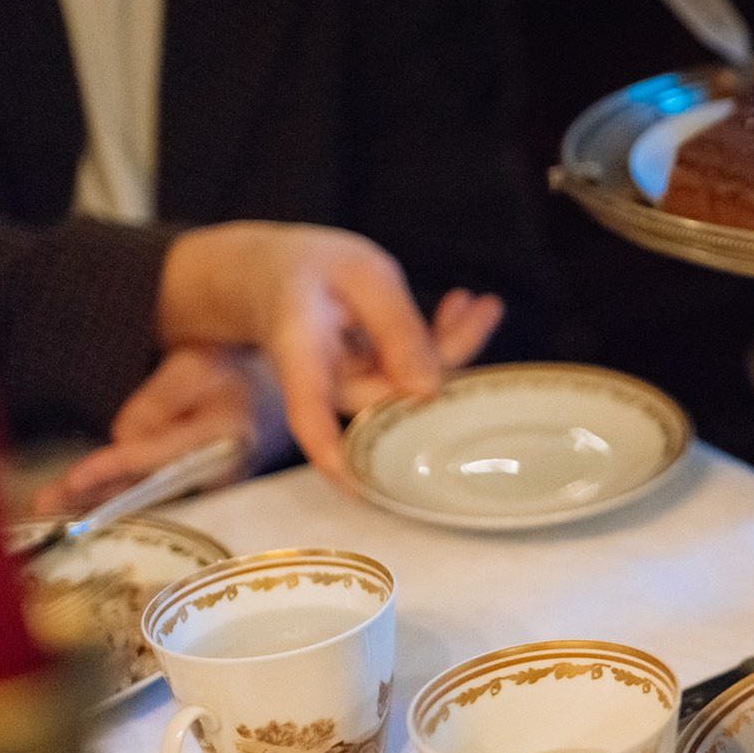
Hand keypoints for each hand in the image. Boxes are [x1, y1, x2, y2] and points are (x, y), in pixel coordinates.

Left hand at [30, 346, 279, 515]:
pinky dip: (110, 500)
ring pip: (144, 500)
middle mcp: (220, 474)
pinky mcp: (192, 493)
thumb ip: (157, 402)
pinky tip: (75, 507)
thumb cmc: (224, 374)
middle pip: (147, 490)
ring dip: (95, 503)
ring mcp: (206, 489)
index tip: (75, 479)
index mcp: (227, 438)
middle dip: (96, 497)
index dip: (117, 467)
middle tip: (46, 505)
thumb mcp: (193, 368)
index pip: (161, 456)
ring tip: (48, 507)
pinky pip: (148, 499)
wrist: (257, 393)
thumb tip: (123, 439)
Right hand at [157, 222, 504, 480]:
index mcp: (300, 351)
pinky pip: (412, 378)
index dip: (329, 450)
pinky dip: (443, 343)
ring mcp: (346, 392)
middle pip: (394, 397)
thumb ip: (395, 325)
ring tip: (482, 303)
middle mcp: (322, 386)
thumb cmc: (306, 267)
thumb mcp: (356, 272)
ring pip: (413, 388)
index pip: (310, 412)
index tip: (356, 485)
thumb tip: (430, 391)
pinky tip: (464, 306)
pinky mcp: (366, 387)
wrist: (267, 274)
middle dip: (451, 354)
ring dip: (455, 346)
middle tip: (486, 307)